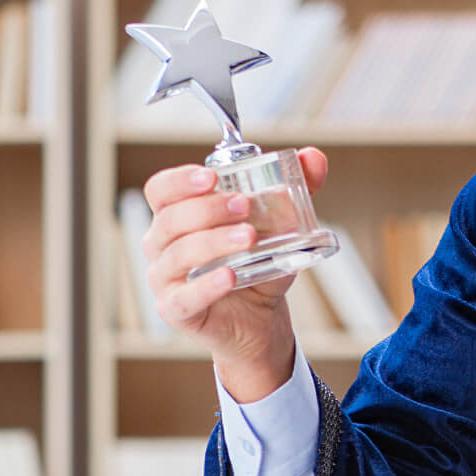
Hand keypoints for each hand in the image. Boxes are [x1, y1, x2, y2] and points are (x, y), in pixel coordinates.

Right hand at [141, 147, 328, 400]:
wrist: (262, 316)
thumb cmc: (258, 264)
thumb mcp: (280, 224)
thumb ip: (296, 189)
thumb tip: (315, 158)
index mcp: (177, 216)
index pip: (160, 190)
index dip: (180, 180)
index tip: (213, 177)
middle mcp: (162, 244)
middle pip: (169, 219)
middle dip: (207, 209)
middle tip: (244, 206)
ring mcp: (164, 279)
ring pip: (176, 255)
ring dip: (213, 242)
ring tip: (249, 238)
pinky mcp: (175, 310)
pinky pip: (183, 297)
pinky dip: (207, 285)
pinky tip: (230, 275)